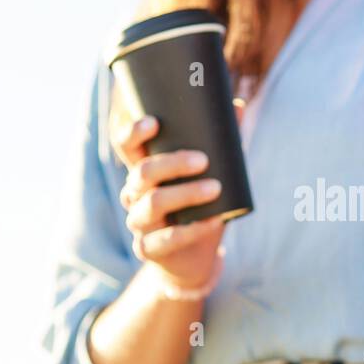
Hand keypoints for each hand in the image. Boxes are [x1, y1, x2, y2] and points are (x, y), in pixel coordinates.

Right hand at [109, 100, 244, 289]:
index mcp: (144, 171)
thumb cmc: (199, 209)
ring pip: (153, 203)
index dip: (133, 132)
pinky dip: (193, 229)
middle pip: (142, 172)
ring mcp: (139, 222)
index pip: (126, 146)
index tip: (154, 121)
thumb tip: (237, 105)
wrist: (193, 258)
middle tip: (203, 161)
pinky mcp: (148, 248)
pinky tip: (214, 221)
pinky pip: (167, 238)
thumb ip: (220, 143)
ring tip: (215, 188)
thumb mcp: (211, 175)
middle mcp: (135, 194)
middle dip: (172, 163)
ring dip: (185, 193)